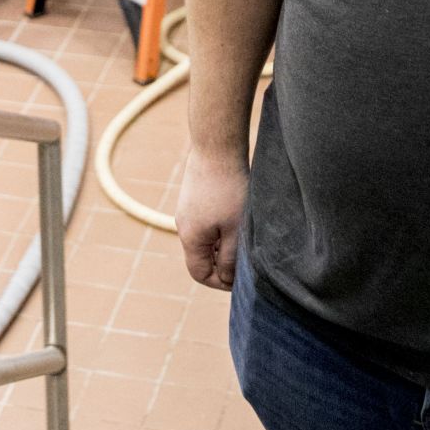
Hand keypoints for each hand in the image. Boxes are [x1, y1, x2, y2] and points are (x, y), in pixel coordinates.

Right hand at [177, 149, 249, 289]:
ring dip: (222, 243)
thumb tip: (226, 279)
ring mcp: (186, 210)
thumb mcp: (235, 230)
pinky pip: (204, 222)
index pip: (200, 274)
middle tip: (246, 258)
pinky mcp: (193, 196)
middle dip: (222, 263)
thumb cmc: (229, 189)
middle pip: (201, 257)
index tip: (242, 278)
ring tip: (244, 234)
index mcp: (190, 238)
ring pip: (204, 238)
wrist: (216, 146)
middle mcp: (183, 225)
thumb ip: (229, 259)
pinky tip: (237, 215)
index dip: (221, 283)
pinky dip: (219, 227)